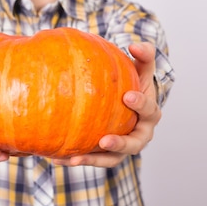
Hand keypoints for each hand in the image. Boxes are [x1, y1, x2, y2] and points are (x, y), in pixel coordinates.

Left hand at [53, 42, 160, 167]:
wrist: (127, 102)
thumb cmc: (134, 83)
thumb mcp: (141, 67)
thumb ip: (143, 54)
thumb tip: (135, 45)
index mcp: (150, 113)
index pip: (149, 110)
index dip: (141, 103)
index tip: (127, 96)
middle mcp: (140, 135)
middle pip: (134, 144)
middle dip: (120, 144)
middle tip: (104, 140)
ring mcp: (123, 147)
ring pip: (112, 159)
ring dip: (94, 160)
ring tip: (74, 158)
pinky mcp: (107, 154)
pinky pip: (93, 159)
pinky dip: (77, 159)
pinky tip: (56, 157)